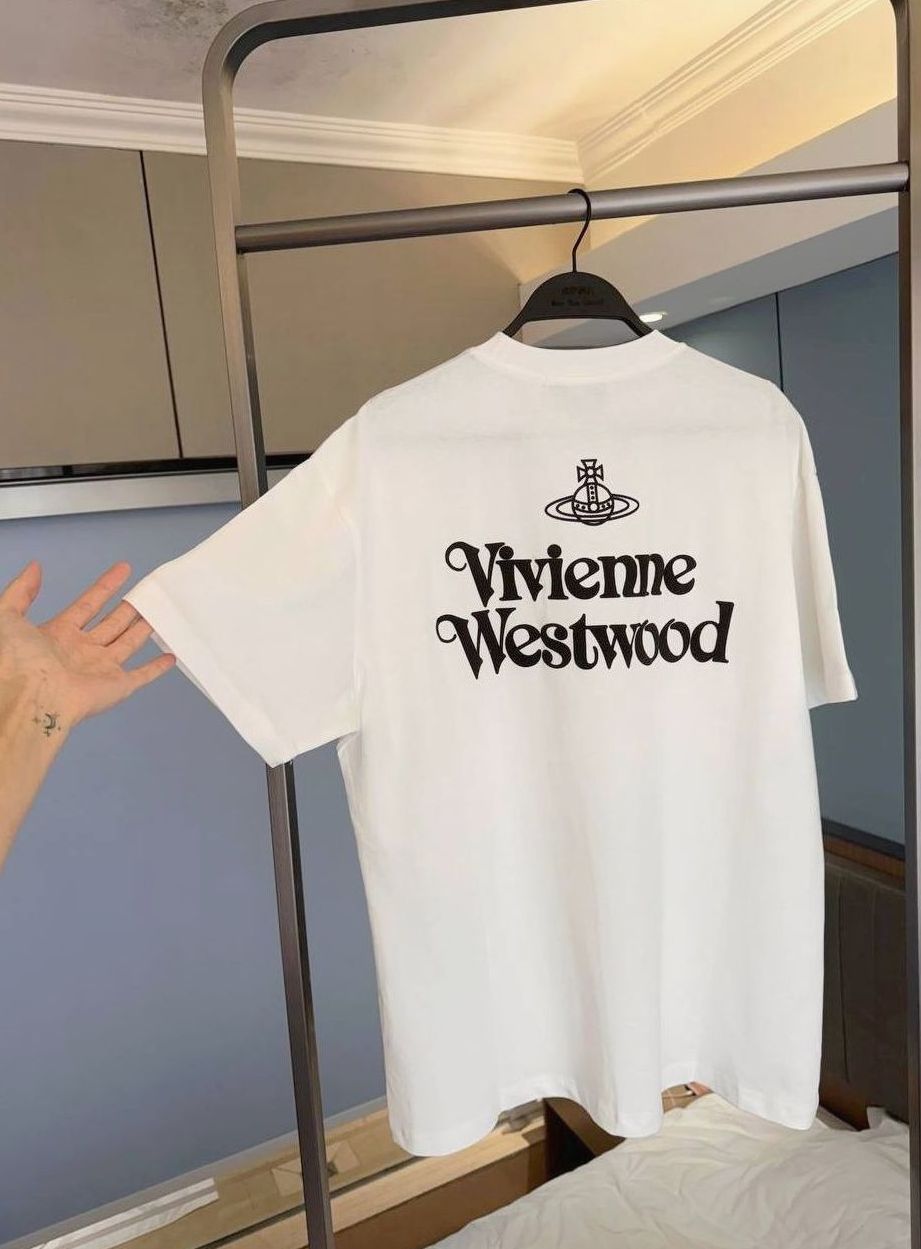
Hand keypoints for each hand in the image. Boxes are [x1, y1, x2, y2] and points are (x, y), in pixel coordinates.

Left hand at [0, 560, 174, 730]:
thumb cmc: (17, 659)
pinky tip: (170, 656)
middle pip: (112, 623)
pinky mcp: (117, 687)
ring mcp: (101, 669)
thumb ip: (20, 591)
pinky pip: (141, 675)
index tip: (124, 569)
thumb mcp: (7, 616)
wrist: (30, 698)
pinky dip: (156, 667)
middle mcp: (82, 650)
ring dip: (144, 629)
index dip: (105, 586)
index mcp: (59, 634)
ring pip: (128, 643)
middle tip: (149, 591)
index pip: (88, 604)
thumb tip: (35, 567)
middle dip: (130, 607)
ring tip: (161, 612)